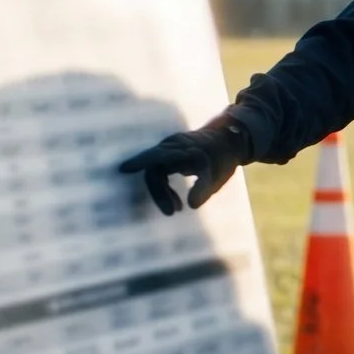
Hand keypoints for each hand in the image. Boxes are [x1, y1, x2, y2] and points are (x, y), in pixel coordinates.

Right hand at [118, 114, 251, 215]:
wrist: (229, 141)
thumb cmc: (222, 157)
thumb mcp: (217, 175)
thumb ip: (204, 188)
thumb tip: (191, 206)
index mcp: (181, 149)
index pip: (155, 156)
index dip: (139, 162)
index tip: (123, 169)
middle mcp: (171, 147)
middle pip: (154, 170)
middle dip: (159, 192)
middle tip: (171, 213)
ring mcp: (169, 150)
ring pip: (156, 172)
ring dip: (163, 192)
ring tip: (177, 209)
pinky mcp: (171, 156)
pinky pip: (160, 171)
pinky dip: (165, 187)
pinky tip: (174, 201)